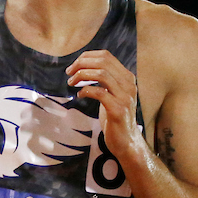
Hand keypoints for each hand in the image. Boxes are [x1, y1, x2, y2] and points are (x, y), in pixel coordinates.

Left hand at [65, 50, 145, 165]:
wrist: (126, 141)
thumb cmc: (115, 117)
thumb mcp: (112, 94)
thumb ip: (105, 80)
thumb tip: (84, 66)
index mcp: (127, 78)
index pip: (106, 56)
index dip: (87, 56)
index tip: (74, 64)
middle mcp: (128, 84)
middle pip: (103, 62)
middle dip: (82, 63)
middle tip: (69, 72)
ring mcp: (125, 97)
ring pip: (102, 74)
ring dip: (82, 75)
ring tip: (71, 82)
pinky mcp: (118, 110)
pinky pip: (99, 93)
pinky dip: (86, 90)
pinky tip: (79, 95)